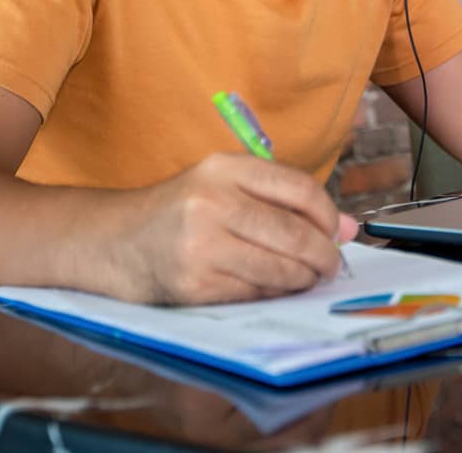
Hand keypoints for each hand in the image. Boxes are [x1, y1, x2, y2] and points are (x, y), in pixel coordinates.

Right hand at [108, 153, 358, 304]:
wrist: (113, 241)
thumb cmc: (179, 212)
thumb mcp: (225, 186)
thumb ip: (284, 201)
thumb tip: (348, 228)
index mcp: (225, 168)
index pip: (299, 189)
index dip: (329, 215)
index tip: (338, 232)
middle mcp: (212, 202)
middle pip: (294, 234)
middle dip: (322, 255)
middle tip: (331, 266)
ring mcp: (201, 245)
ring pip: (278, 269)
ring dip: (302, 279)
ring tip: (306, 279)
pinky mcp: (194, 284)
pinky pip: (254, 293)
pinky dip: (273, 293)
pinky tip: (274, 288)